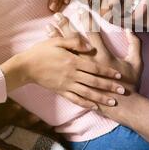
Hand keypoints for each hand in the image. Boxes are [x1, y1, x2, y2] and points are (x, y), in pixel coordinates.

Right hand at [3, 30, 125, 109]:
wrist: (25, 66)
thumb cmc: (42, 51)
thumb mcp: (57, 42)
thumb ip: (74, 42)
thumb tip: (90, 45)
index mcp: (72, 62)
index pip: (94, 67)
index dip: (107, 71)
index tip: (118, 75)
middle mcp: (72, 75)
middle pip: (94, 82)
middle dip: (109, 87)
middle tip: (123, 90)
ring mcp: (66, 85)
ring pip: (87, 93)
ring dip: (101, 98)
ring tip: (113, 102)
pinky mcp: (61, 91)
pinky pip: (75, 99)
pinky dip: (86, 104)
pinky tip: (94, 107)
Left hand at [48, 12, 143, 94]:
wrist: (122, 105)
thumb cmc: (130, 84)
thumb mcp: (137, 63)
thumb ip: (135, 45)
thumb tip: (131, 30)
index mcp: (103, 56)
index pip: (93, 34)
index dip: (87, 21)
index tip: (81, 9)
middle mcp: (89, 63)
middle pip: (74, 41)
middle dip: (66, 26)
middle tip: (58, 15)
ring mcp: (81, 73)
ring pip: (66, 52)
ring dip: (57, 39)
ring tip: (48, 27)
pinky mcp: (76, 81)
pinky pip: (63, 65)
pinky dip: (56, 56)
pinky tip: (50, 48)